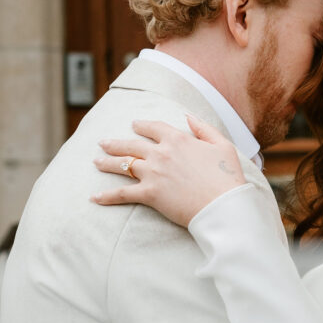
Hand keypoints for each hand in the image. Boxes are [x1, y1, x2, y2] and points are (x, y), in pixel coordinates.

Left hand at [91, 116, 246, 227]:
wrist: (223, 206)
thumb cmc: (228, 178)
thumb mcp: (223, 146)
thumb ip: (204, 129)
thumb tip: (188, 117)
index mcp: (178, 139)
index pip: (153, 127)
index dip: (142, 125)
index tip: (134, 125)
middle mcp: (161, 153)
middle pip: (132, 145)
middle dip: (116, 143)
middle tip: (103, 142)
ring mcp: (153, 173)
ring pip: (123, 164)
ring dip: (107, 163)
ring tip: (95, 162)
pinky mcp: (149, 194)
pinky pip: (122, 193)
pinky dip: (107, 196)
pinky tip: (94, 198)